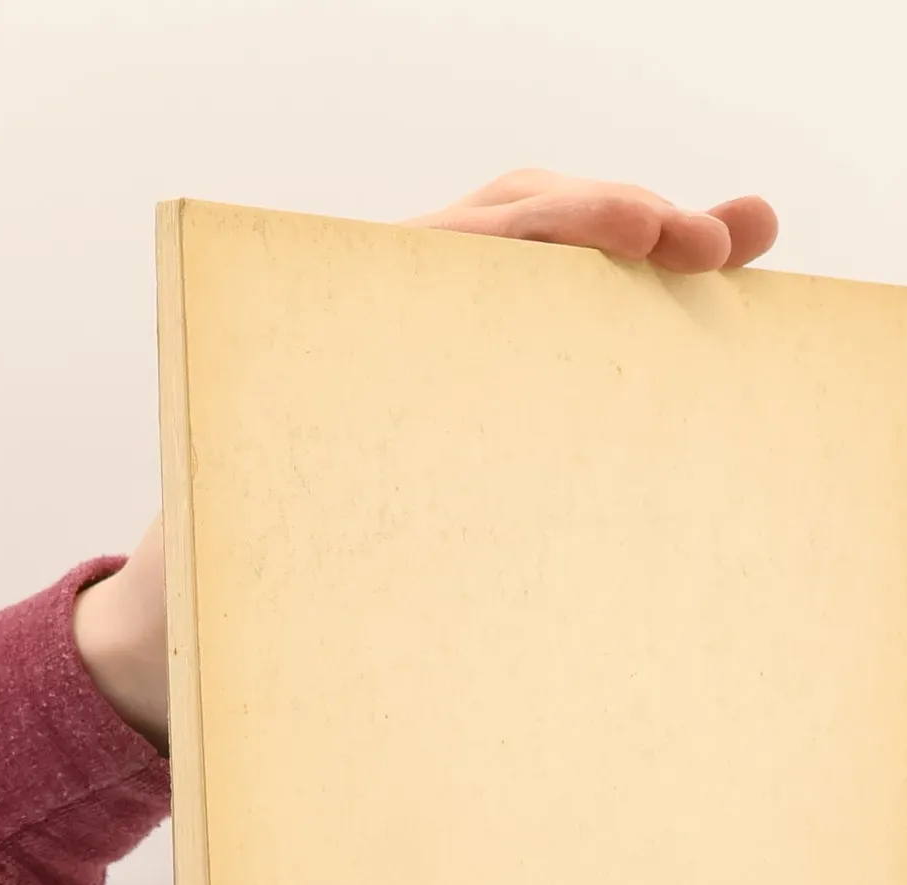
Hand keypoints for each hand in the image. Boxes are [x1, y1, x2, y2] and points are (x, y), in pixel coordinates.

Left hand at [74, 173, 779, 747]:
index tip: (646, 235)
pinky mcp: (452, 419)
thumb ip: (301, 550)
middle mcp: (382, 340)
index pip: (464, 246)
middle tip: (725, 241)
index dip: (562, 226)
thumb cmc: (203, 607)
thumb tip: (374, 559)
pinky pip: (537, 351)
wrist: (167, 638)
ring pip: (535, 278)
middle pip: (518, 231)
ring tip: (738, 252)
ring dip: (637, 259)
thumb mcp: (245, 573)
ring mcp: (423, 373)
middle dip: (625, 223)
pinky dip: (615, 328)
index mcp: (331, 347)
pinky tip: (697, 316)